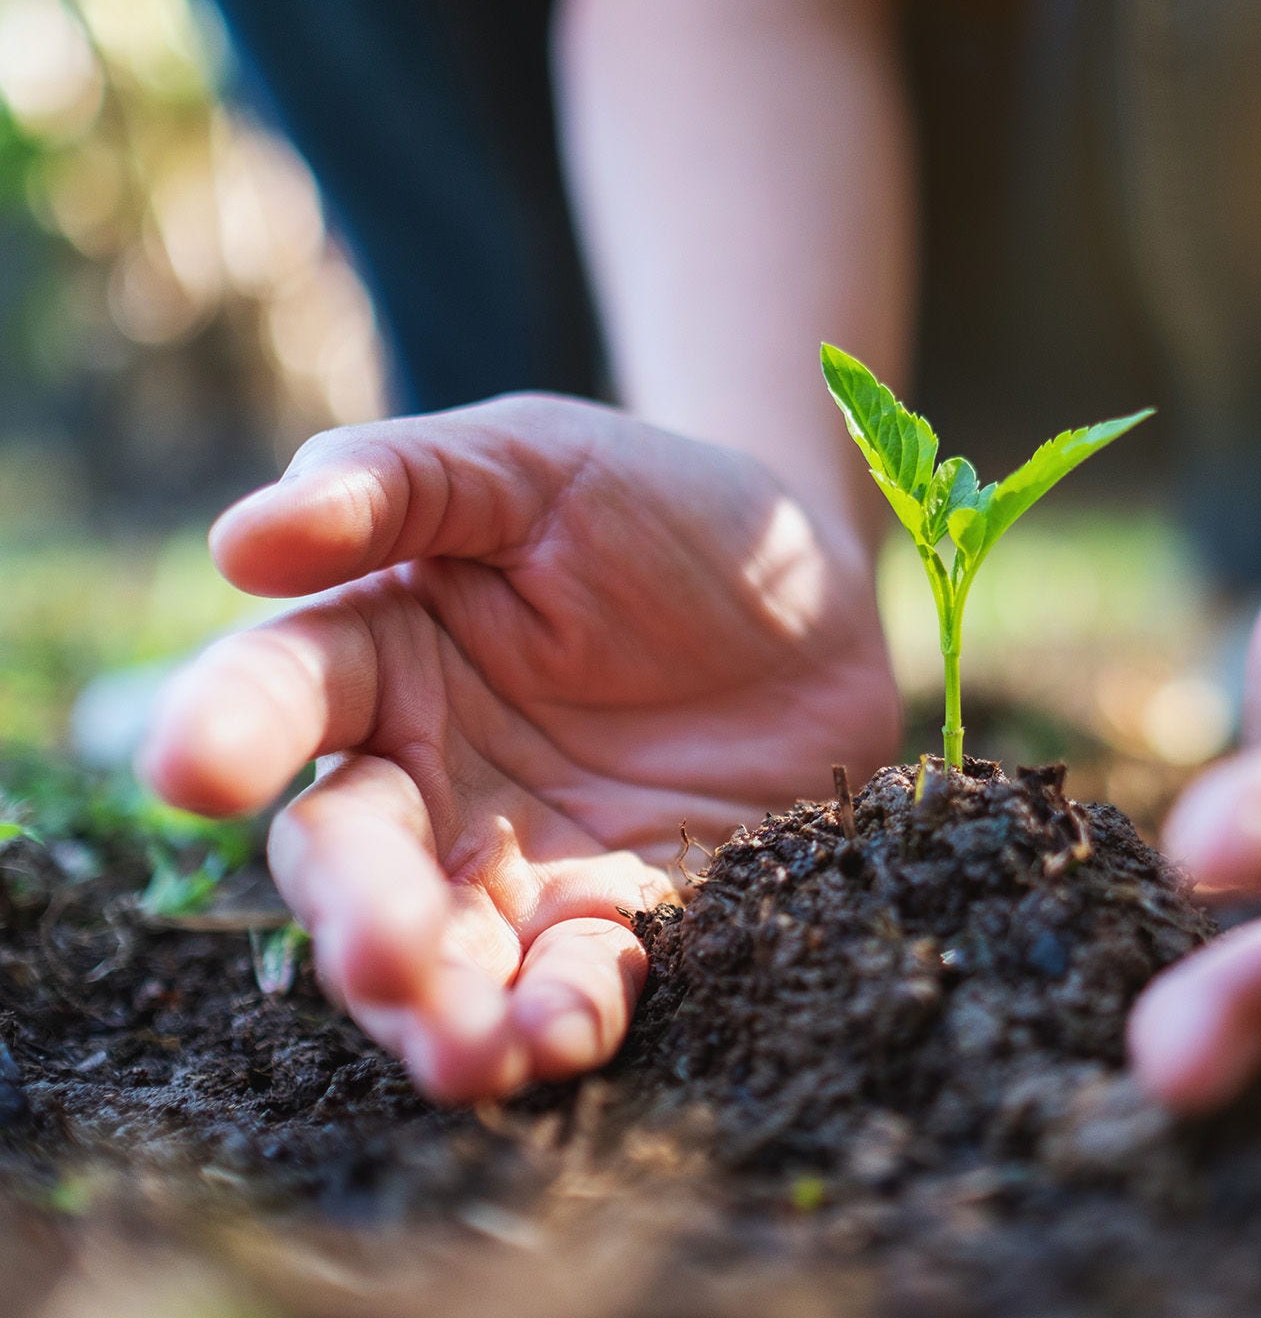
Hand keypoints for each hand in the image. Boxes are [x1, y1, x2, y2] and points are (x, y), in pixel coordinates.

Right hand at [140, 395, 898, 1100]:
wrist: (810, 586)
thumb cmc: (659, 506)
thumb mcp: (535, 462)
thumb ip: (398, 483)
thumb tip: (240, 541)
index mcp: (380, 654)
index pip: (280, 694)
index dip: (232, 728)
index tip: (196, 770)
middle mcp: (428, 777)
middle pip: (353, 862)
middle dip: (358, 917)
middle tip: (384, 955)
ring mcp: (522, 861)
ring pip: (447, 955)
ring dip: (446, 1012)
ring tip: (467, 1053)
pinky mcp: (622, 913)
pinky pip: (575, 981)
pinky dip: (563, 1017)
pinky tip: (569, 1038)